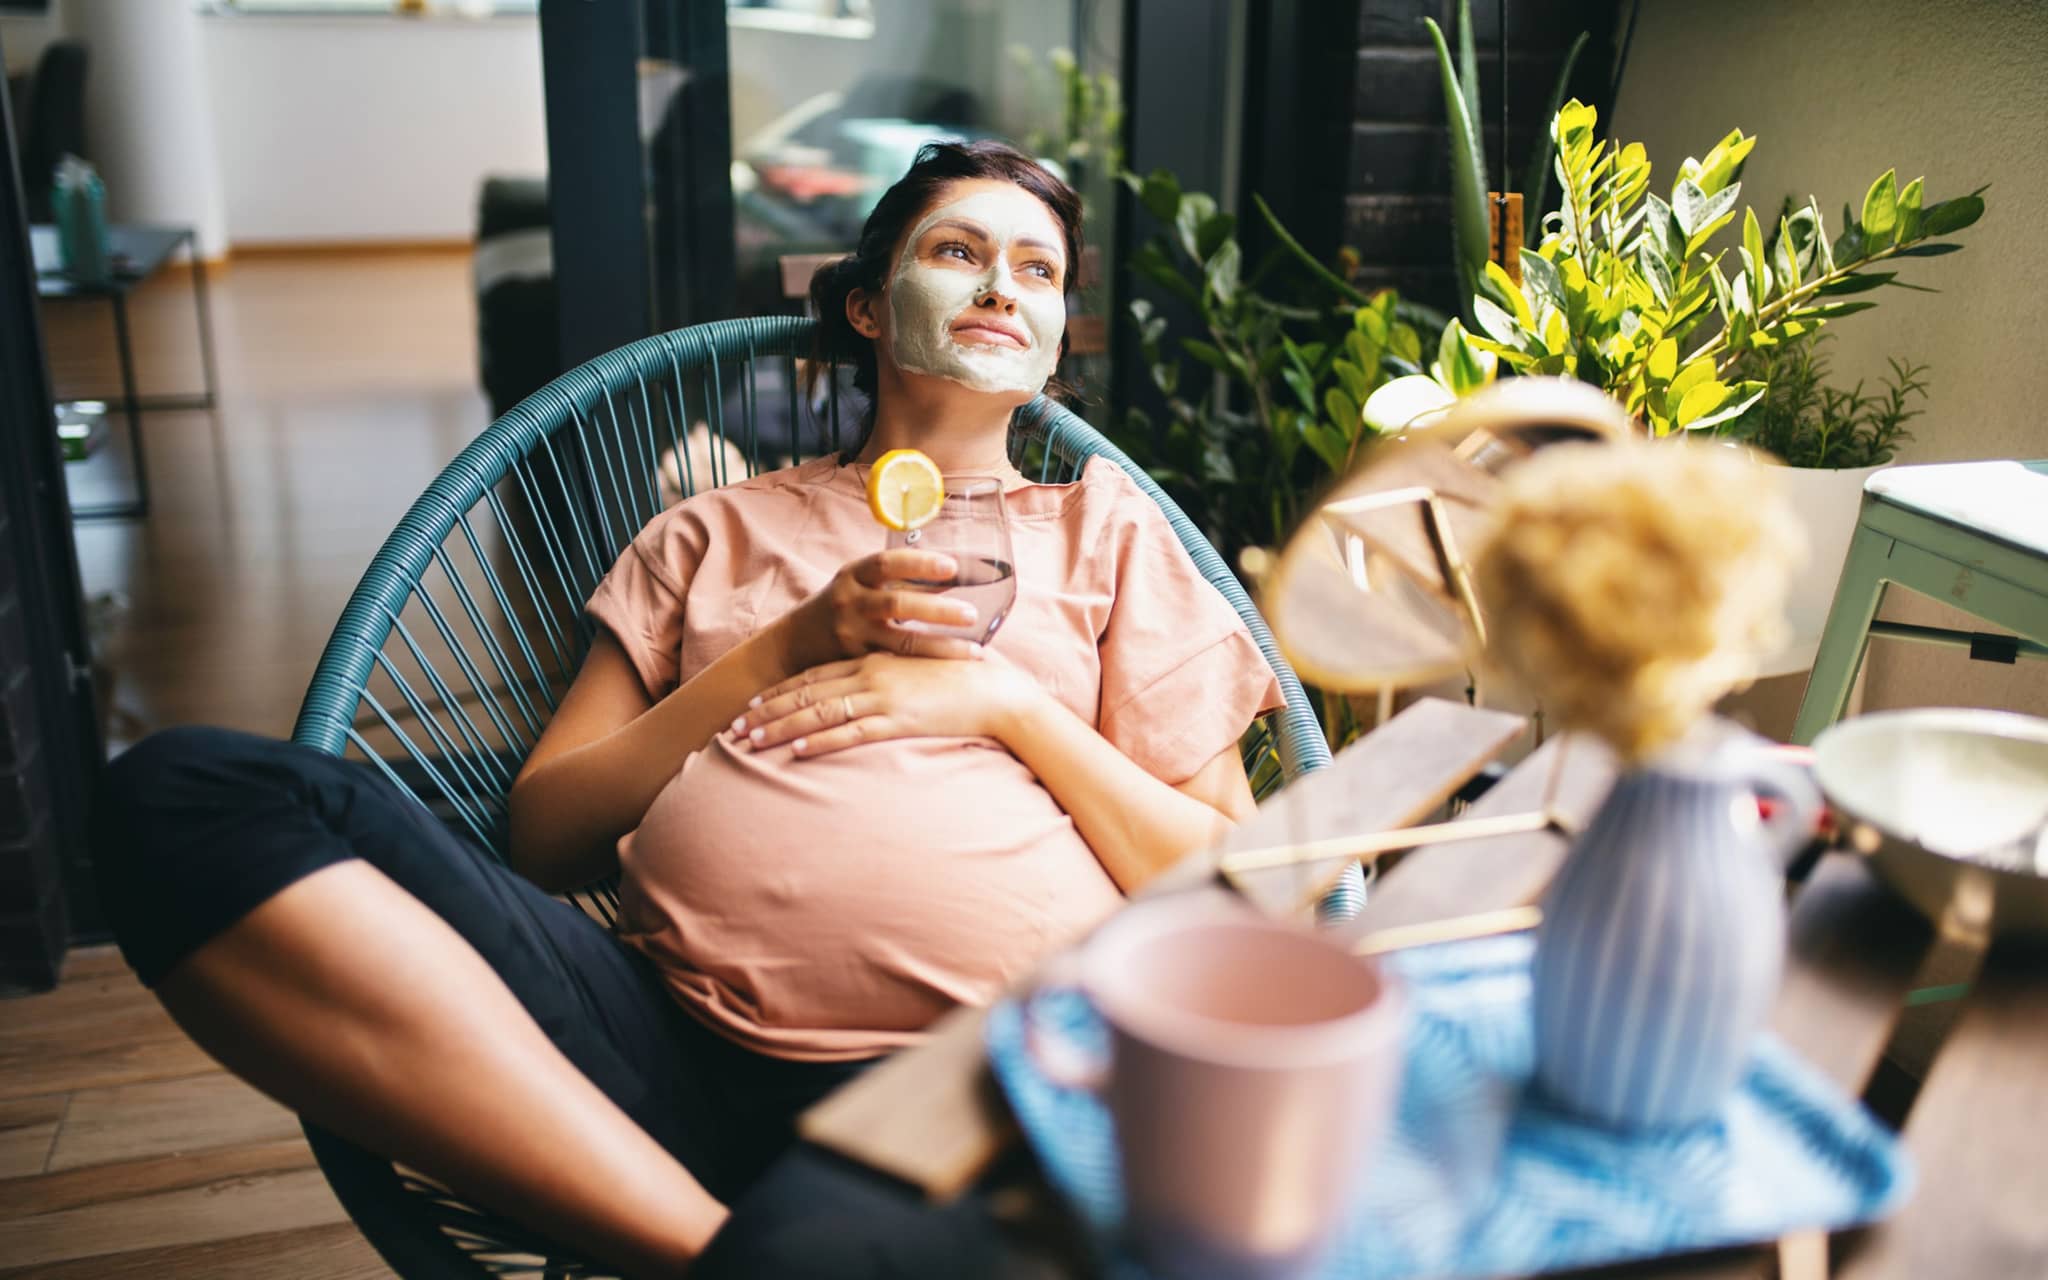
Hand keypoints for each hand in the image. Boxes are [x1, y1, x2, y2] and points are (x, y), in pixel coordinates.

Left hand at [733, 652, 1038, 757]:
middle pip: (806, 693)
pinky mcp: (899, 720)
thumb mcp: (916, 672)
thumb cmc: (961, 681)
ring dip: (782, 728)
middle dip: (767, 711)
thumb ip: (890, 679)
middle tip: (734, 726)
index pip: (815, 676)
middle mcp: (871, 674)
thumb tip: (868, 692)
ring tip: (750, 743)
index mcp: (874, 660)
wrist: (997, 690)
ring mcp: (884, 697)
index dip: (780, 691)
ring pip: (820, 713)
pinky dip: (822, 742)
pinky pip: (852, 733)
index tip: (752, 702)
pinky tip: (797, 752)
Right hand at [779, 549, 984, 668]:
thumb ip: (899, 581)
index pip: (887, 562)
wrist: (793, 644)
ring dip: (941, 646)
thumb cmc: (840, 608)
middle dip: (938, 610)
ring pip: (902, 642)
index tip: (952, 566)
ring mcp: (851, 635)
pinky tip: (951, 674)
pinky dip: (924, 668)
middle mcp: (849, 602)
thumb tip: (954, 576)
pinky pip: (895, 666)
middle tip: (973, 614)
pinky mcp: (854, 664)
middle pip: (898, 603)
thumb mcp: (860, 586)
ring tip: (976, 651)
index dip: (920, 563)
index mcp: (853, 575)